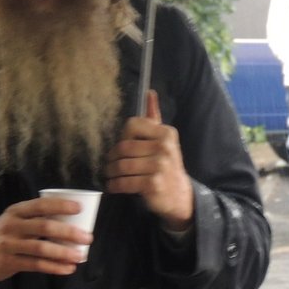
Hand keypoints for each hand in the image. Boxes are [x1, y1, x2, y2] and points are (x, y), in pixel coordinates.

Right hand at [0, 197, 91, 288]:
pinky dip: (53, 267)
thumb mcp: (12, 221)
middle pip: (44, 227)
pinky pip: (35, 265)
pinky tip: (67, 269)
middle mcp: (12, 225)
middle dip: (68, 232)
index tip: (79, 208)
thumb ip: (34, 220)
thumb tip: (68, 222)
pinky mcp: (9, 263)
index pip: (41, 205)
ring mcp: (10, 244)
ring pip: (41, 248)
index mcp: (16, 211)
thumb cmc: (0, 235)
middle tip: (87, 237)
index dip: (60, 206)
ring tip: (80, 256)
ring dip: (63, 252)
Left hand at [103, 90, 193, 230]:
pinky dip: (114, 185)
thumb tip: (149, 92)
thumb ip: (154, 117)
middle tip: (109, 164)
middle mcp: (164, 147)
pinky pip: (124, 182)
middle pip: (123, 147)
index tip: (121, 148)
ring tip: (109, 175)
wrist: (179, 195)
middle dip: (111, 158)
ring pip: (122, 165)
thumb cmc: (166, 165)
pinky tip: (113, 186)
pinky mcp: (153, 183)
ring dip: (111, 172)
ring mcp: (160, 166)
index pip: (132, 125)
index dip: (122, 137)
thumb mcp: (164, 140)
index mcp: (166, 133)